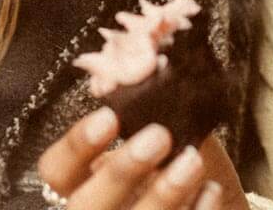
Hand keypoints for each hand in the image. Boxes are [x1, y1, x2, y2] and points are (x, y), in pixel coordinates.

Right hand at [37, 107, 247, 209]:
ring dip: (163, 193)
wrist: (216, 209)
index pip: (56, 171)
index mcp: (83, 186)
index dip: (76, 146)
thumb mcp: (162, 142)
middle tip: (158, 136)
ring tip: (192, 161)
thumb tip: (159, 76)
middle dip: (120, 171)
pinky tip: (210, 190)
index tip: (110, 117)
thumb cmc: (178, 172)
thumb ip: (152, 119)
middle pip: (85, 206)